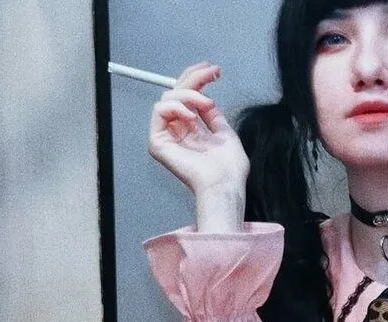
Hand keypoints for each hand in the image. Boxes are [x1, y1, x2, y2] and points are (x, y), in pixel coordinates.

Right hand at [148, 63, 248, 198]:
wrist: (225, 185)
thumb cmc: (229, 170)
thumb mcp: (225, 133)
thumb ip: (213, 116)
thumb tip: (207, 100)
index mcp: (193, 131)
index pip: (188, 97)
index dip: (198, 78)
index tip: (214, 70)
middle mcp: (179, 132)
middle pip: (177, 92)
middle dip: (194, 77)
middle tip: (213, 73)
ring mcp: (168, 137)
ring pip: (168, 97)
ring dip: (189, 95)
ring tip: (206, 105)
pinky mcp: (158, 143)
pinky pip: (159, 110)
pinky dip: (176, 107)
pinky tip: (191, 117)